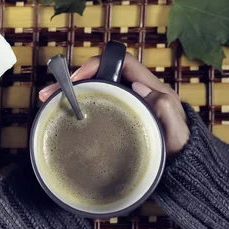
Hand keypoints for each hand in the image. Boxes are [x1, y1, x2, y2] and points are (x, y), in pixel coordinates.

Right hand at [39, 53, 189, 155]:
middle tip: (49, 93)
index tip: (79, 77)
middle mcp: (133, 91)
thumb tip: (137, 85)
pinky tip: (59, 116)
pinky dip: (74, 108)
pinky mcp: (115, 119)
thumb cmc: (180, 146)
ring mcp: (123, 105)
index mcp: (148, 86)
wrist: (182, 167)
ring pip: (92, 91)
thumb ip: (163, 107)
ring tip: (46, 102)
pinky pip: (92, 107)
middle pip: (99, 75)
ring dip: (68, 93)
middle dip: (72, 80)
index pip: (121, 61)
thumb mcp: (176, 128)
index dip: (98, 63)